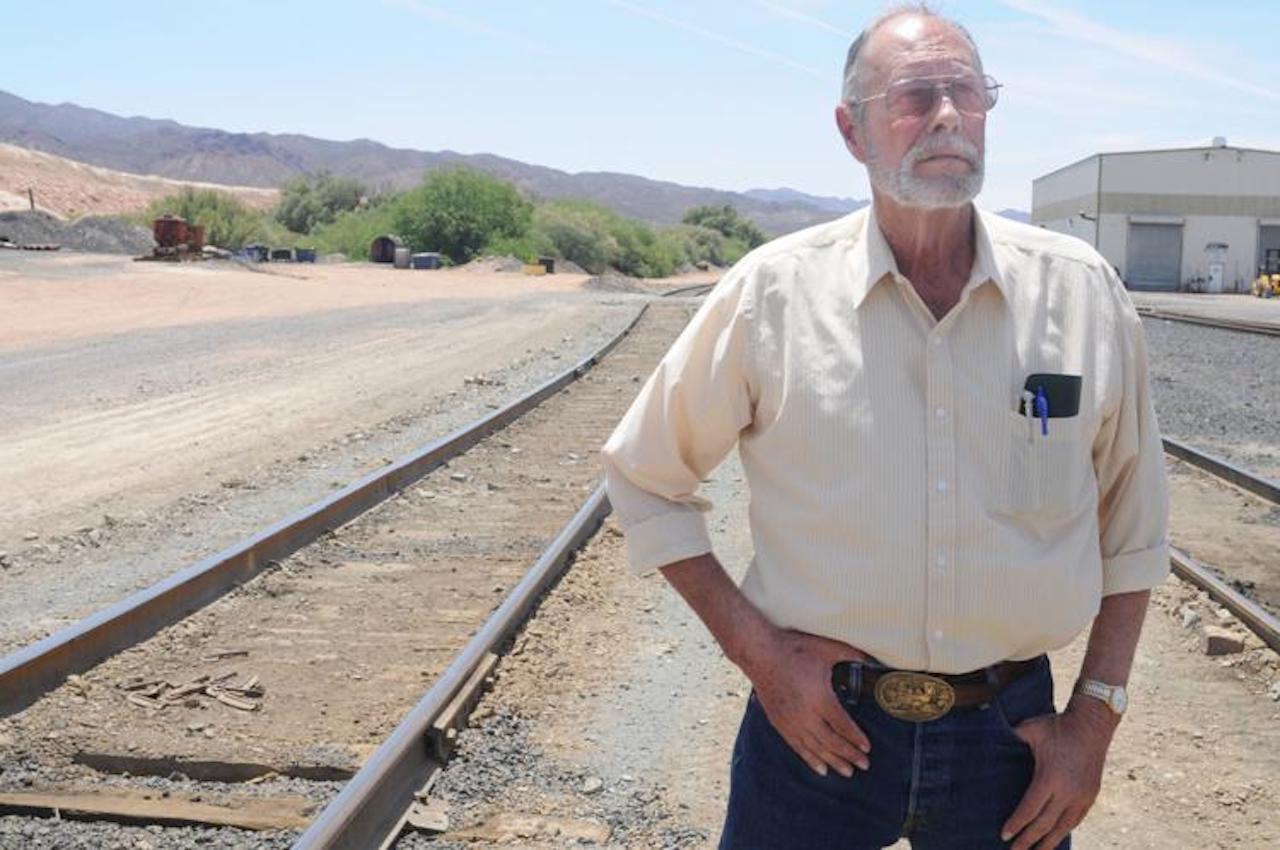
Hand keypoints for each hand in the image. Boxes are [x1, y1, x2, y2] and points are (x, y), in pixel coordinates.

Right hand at [741, 627, 870, 777]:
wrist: (760, 654)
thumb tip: (873, 661)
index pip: (843, 726)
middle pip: (832, 742)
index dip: (856, 739)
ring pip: (816, 749)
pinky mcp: (780, 724)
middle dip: (850, 755)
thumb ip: (851, 655)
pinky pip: (798, 747)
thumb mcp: (826, 649)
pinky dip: (811, 760)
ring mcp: (791, 722)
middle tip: (864, 765)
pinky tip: (822, 769)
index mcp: (820, 698)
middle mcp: (806, 715)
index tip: (867, 748)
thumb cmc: (794, 650)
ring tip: (848, 771)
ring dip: (833, 761)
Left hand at [1001, 698, 1117, 849]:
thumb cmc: (1057, 726)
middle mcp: (1068, 792)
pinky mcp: (1090, 796)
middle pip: (1044, 824)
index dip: (1016, 824)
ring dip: (1048, 843)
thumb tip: (989, 740)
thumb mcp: (1031, 729)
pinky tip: (1054, 840)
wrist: (1092, 724)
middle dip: (1028, 840)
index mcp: (1050, 778)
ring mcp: (1082, 796)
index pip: (1030, 809)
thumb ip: (1011, 739)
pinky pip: (1075, 820)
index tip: (1004, 835)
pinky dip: (1063, 832)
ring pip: (1063, 827)